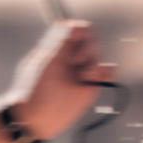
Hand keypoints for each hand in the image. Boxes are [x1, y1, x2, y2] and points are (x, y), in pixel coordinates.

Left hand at [12, 18, 112, 140]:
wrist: (36, 119)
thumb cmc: (35, 90)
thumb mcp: (48, 60)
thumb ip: (62, 41)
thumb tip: (74, 24)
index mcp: (57, 47)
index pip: (76, 28)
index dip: (80, 32)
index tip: (75, 41)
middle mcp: (70, 58)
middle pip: (90, 40)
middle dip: (86, 50)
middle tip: (75, 63)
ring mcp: (81, 71)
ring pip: (98, 56)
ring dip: (92, 66)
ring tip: (80, 78)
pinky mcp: (90, 85)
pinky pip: (107, 72)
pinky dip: (105, 73)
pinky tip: (93, 79)